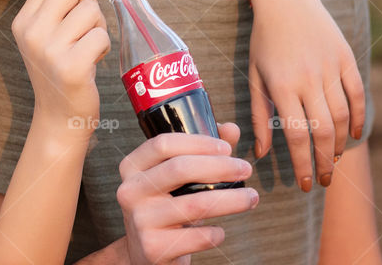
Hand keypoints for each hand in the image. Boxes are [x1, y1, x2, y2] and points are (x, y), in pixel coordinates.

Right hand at [12, 0, 110, 130]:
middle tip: (87, 25)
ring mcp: (48, 50)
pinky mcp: (70, 67)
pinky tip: (92, 62)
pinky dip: (103, 47)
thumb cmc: (64, 69)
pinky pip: (101, 36)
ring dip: (99, 28)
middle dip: (89, 0)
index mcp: (24, 19)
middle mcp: (31, 31)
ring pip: (91, 11)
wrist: (59, 118)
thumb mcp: (61, 31)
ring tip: (88, 48)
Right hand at [116, 123, 257, 264]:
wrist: (147, 253)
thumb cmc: (166, 205)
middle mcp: (130, 191)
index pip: (163, 144)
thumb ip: (203, 150)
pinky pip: (197, 237)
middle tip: (245, 169)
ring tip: (251, 197)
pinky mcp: (154, 248)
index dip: (198, 142)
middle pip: (180, 169)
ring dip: (232, 199)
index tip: (227, 147)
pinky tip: (220, 231)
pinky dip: (216, 233)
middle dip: (220, 166)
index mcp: (132, 167)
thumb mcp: (176, 177)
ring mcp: (140, 221)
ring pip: (195, 204)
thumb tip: (231, 129)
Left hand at [248, 0, 365, 191]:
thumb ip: (259, 115)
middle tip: (324, 181)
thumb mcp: (254, 75)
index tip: (305, 184)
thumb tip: (260, 152)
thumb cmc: (264, 39)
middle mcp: (309, 78)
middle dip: (324, 162)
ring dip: (339, 144)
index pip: (297, 136)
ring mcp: (330, 67)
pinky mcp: (346, 58)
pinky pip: (357, 94)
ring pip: (342, 116)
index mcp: (282, 85)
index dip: (303, 164)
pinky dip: (358, 118)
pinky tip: (352, 136)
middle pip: (323, 131)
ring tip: (332, 159)